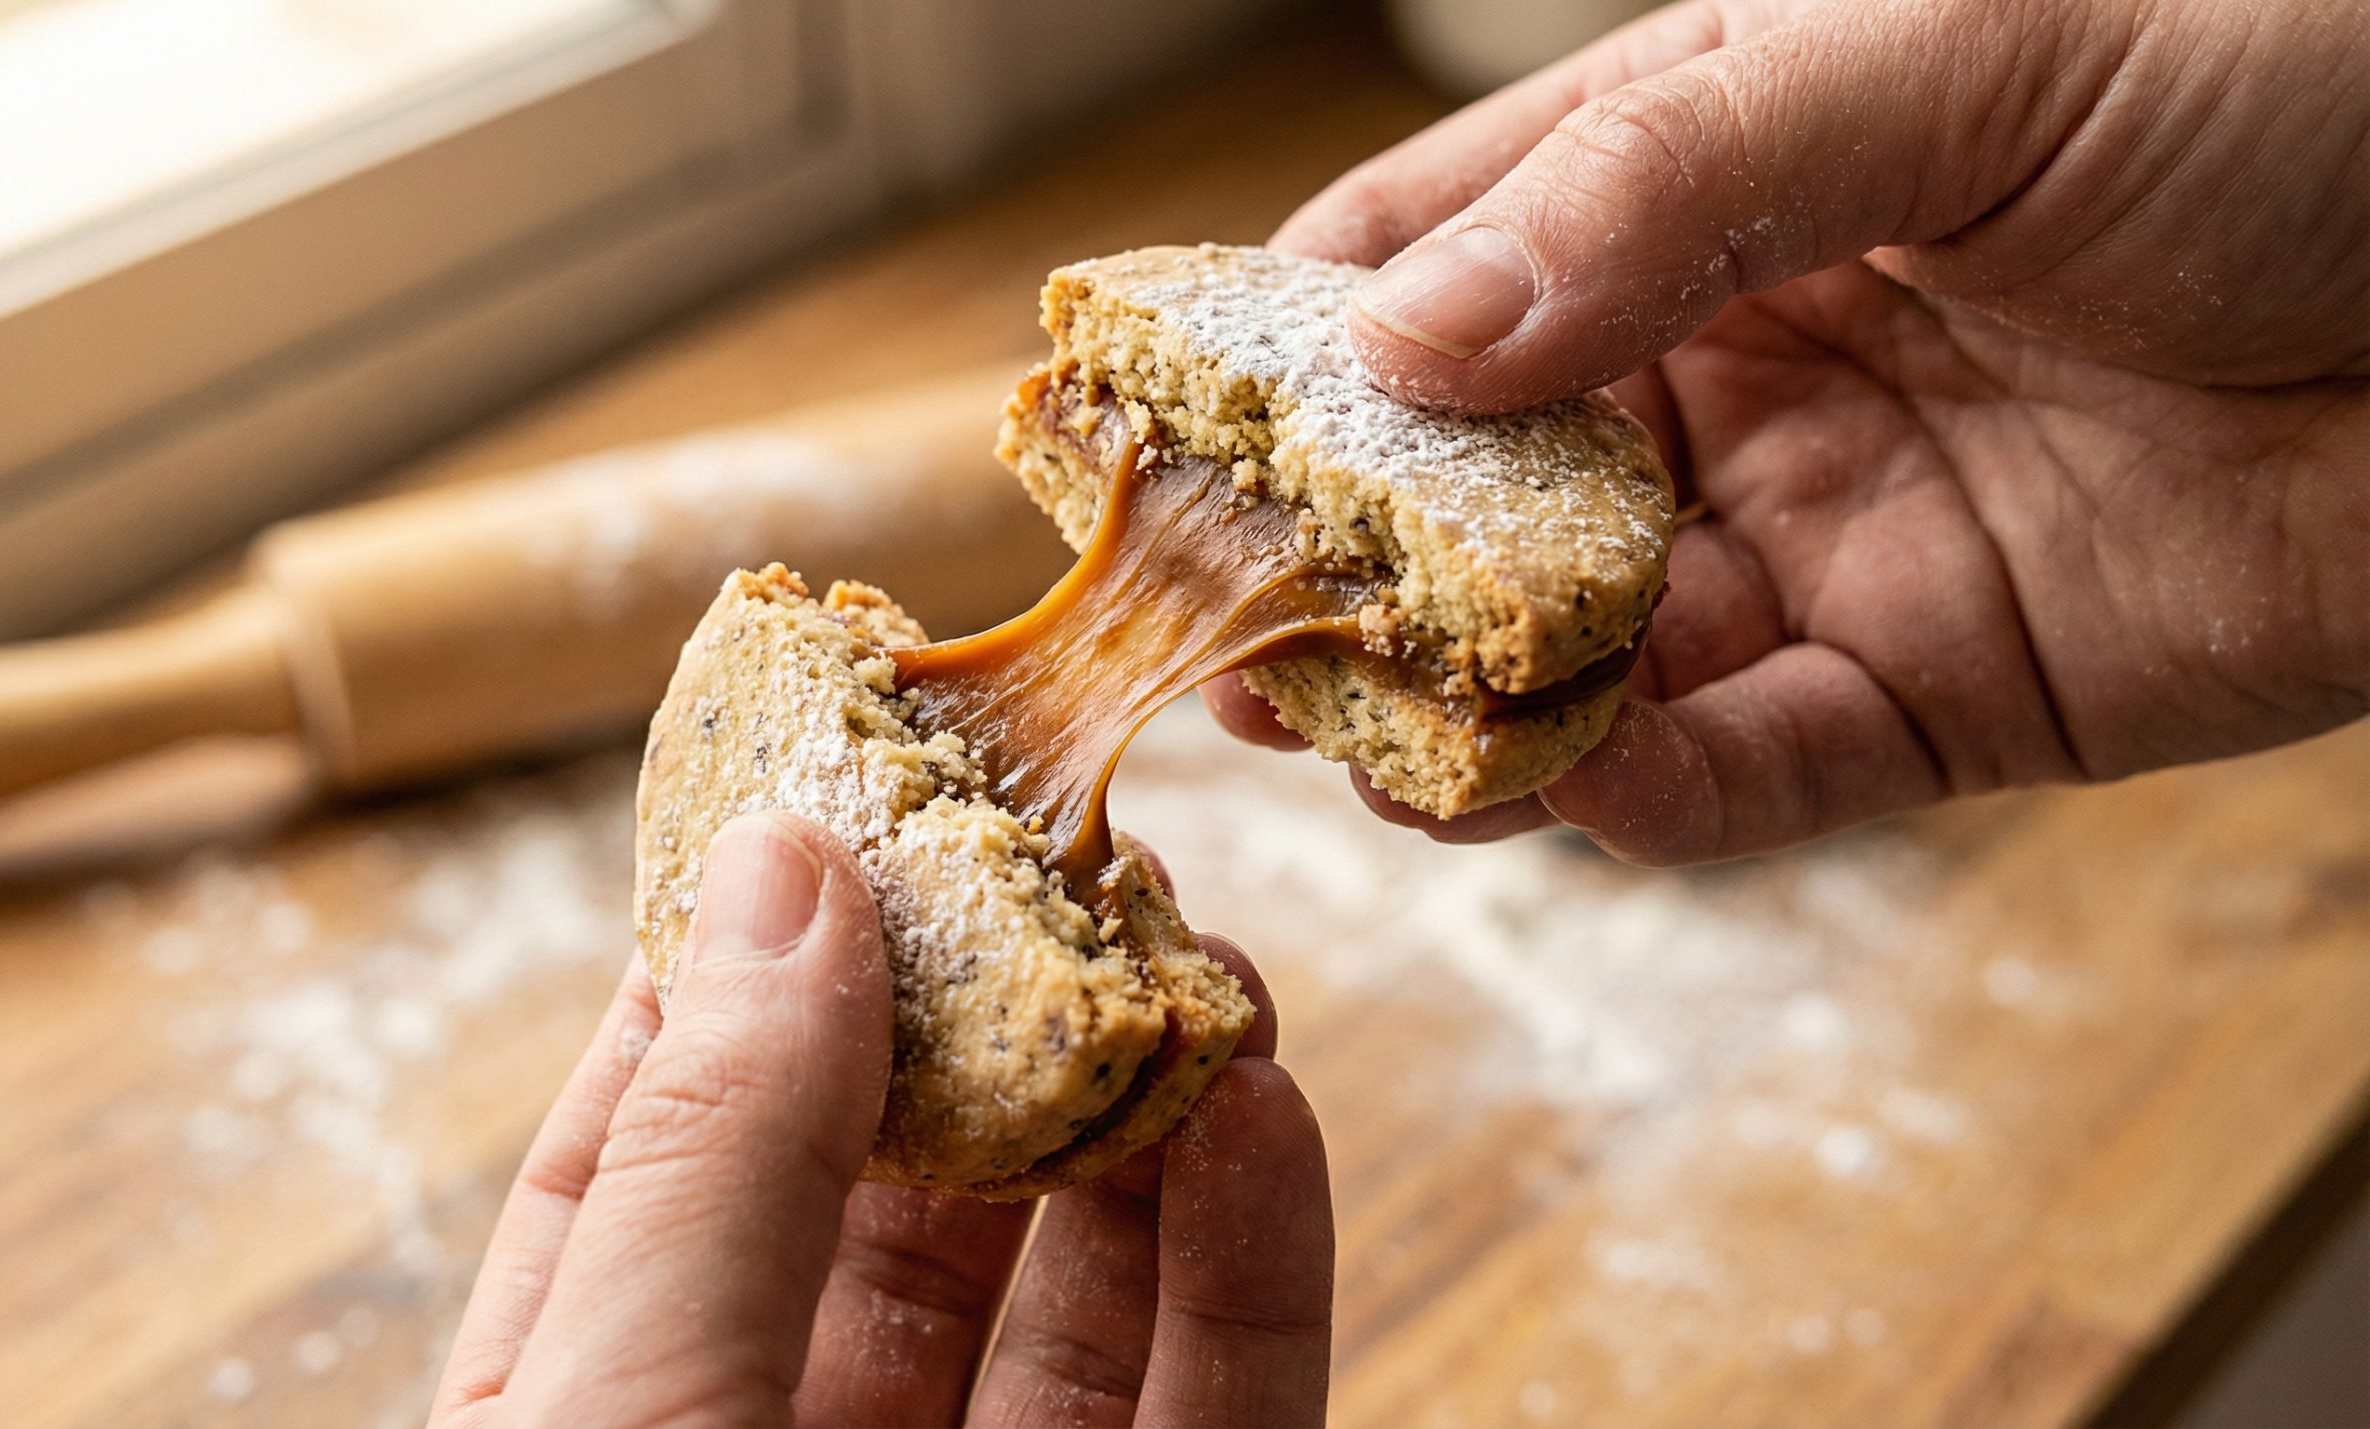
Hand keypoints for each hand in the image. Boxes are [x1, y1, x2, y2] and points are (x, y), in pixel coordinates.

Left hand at [431, 812, 1332, 1427]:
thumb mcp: (629, 1404)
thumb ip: (720, 1155)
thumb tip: (787, 862)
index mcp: (595, 1410)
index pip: (653, 1160)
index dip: (743, 984)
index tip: (831, 823)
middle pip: (895, 1209)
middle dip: (990, 1029)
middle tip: (1075, 869)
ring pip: (1074, 1301)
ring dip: (1147, 1120)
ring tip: (1206, 962)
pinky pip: (1216, 1412)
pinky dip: (1253, 1266)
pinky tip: (1267, 1119)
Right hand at [1211, 0, 2369, 861]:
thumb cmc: (2292, 70)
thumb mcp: (1961, 50)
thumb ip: (1676, 179)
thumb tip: (1407, 338)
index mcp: (1713, 176)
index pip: (1439, 256)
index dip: (1295, 340)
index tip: (1161, 420)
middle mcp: (1740, 361)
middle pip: (1481, 479)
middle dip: (1351, 554)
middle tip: (1224, 623)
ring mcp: (1828, 534)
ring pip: (1588, 648)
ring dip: (1469, 700)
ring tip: (1350, 731)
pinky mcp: (1933, 693)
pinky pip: (1746, 770)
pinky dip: (1643, 798)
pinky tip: (1558, 791)